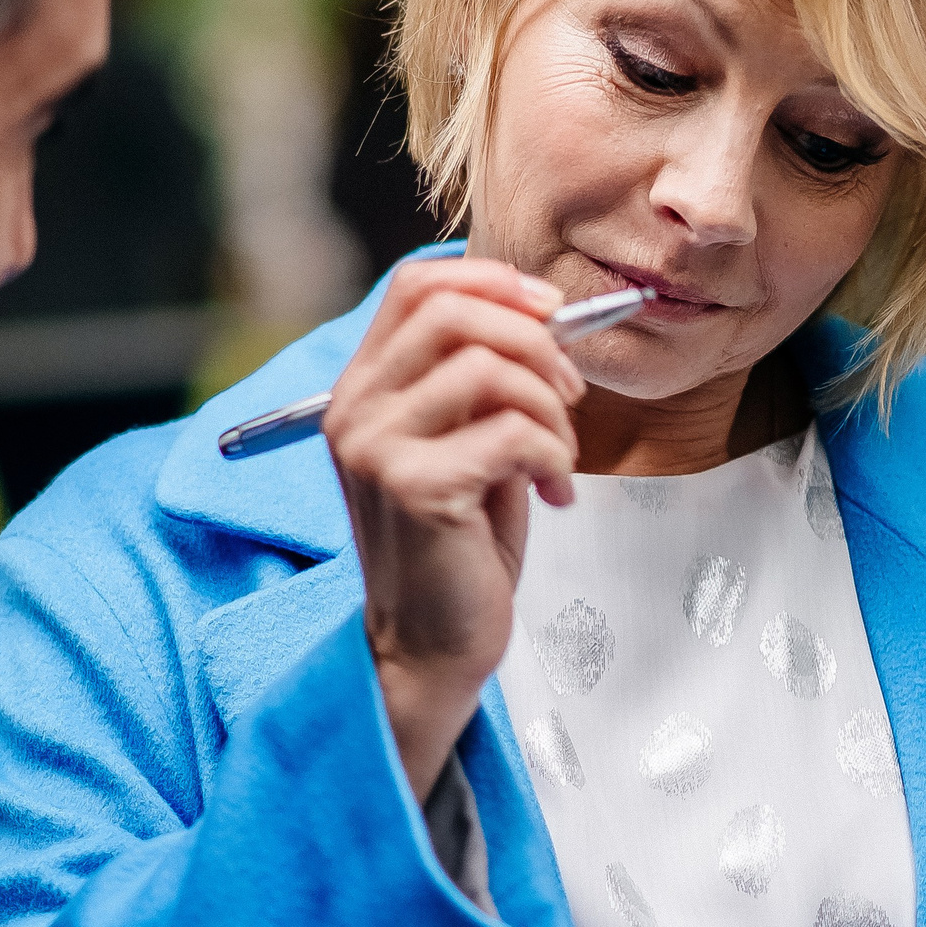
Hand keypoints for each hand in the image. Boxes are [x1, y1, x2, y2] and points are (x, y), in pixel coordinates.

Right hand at [327, 258, 584, 798]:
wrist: (434, 645)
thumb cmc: (459, 547)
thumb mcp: (468, 440)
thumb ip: (484, 379)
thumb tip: (545, 315)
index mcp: (364, 390)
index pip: (417, 285)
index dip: (494, 281)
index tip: (552, 313)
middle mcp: (356, 410)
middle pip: (453, 313)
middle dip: (536, 344)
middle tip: (569, 394)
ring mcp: (376, 447)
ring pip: (488, 367)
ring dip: (551, 408)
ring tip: (560, 457)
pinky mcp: (414, 488)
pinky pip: (511, 431)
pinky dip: (555, 455)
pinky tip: (555, 493)